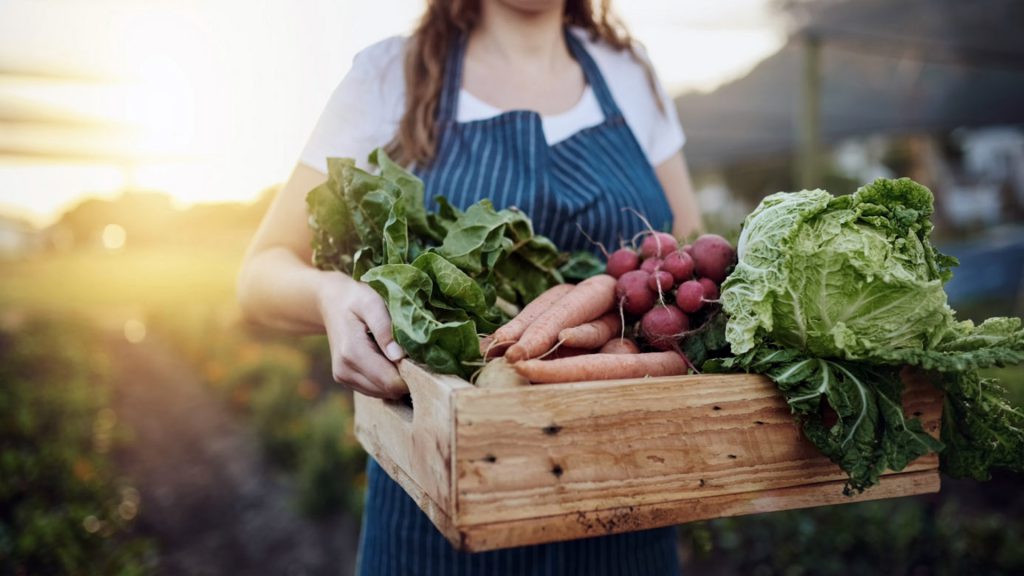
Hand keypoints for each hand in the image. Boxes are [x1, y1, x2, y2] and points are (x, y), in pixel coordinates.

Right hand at [317, 272, 407, 398]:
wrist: (331, 302)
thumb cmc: (355, 299)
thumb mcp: (372, 303)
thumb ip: (384, 328)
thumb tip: (399, 356)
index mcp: (352, 352)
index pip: (389, 381)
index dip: (411, 374)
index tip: (422, 358)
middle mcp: (345, 370)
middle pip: (388, 390)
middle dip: (406, 377)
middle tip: (415, 354)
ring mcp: (343, 377)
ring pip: (383, 393)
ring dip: (396, 378)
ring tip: (399, 353)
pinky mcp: (346, 380)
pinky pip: (375, 390)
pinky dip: (386, 379)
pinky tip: (388, 358)